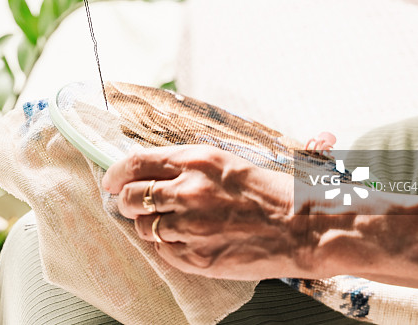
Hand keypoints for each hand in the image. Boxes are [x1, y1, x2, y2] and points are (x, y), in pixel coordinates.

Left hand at [102, 145, 315, 280]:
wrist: (306, 227)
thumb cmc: (272, 192)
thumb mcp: (226, 163)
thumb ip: (186, 166)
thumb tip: (151, 172)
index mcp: (195, 161)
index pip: (135, 163)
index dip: (116, 172)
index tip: (111, 179)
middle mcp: (187, 190)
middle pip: (130, 197)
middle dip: (126, 200)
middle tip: (134, 204)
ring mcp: (190, 226)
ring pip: (144, 227)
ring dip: (150, 224)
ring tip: (171, 223)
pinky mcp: (197, 256)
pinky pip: (164, 251)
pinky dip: (169, 246)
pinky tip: (189, 239)